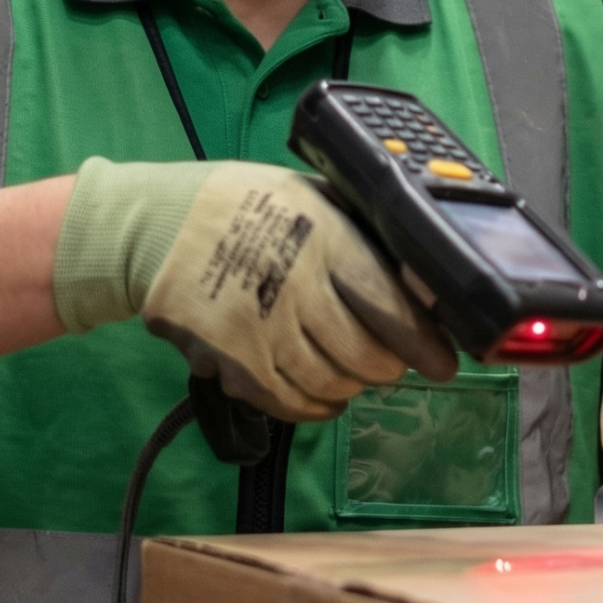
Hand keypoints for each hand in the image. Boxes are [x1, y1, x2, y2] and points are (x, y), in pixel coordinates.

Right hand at [53, 158, 456, 419]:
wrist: (158, 225)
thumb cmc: (245, 203)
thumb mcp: (311, 196)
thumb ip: (361, 232)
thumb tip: (420, 276)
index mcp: (322, 235)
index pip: (389, 303)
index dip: (423, 341)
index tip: (444, 361)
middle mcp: (295, 284)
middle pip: (365, 352)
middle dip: (388, 365)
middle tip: (395, 363)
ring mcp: (260, 327)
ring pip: (330, 381)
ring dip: (353, 385)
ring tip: (358, 374)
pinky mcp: (231, 360)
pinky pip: (288, 401)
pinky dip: (315, 406)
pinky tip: (326, 396)